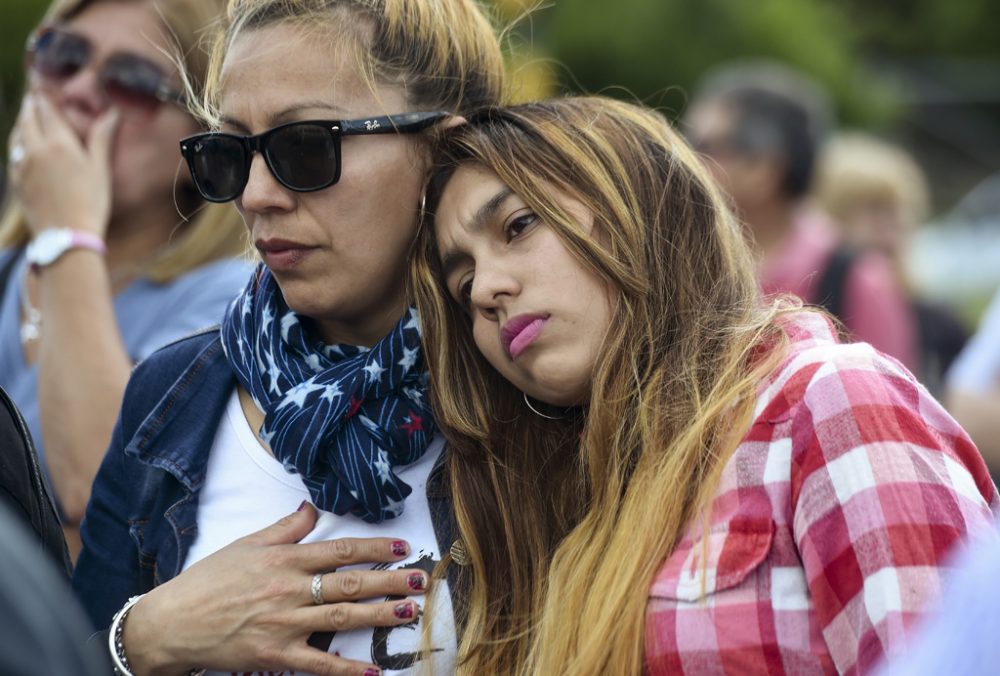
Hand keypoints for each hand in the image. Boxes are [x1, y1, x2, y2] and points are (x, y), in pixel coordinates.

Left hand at [7, 93, 117, 238]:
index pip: (47, 110)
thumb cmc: (91, 203)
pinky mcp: (16, 181)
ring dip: (21, 123)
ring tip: (27, 118)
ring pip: (16, 135)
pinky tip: (22, 148)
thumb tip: (113, 113)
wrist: (66, 236)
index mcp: (58, 143)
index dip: (44, 97)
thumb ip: (102, 138)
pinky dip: (17, 144)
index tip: (43, 87)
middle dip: (31, 106)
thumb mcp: (100, 170)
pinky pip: (13, 155)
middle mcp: (35, 149)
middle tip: (34, 98)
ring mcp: (22, 165)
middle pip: (27, 119)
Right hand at [123, 503, 425, 675]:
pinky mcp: (274, 655)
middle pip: (348, 582)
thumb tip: (312, 507)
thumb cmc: (208, 581)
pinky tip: (373, 671)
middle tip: (420, 579)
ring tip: (410, 612)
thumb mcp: (246, 544)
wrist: (170, 623)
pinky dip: (346, 670)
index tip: (403, 548)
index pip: (339, 550)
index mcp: (283, 559)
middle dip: (389, 580)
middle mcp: (288, 589)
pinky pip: (317, 664)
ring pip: (341, 618)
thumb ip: (285, 528)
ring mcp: (283, 624)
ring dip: (379, 615)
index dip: (375, 548)